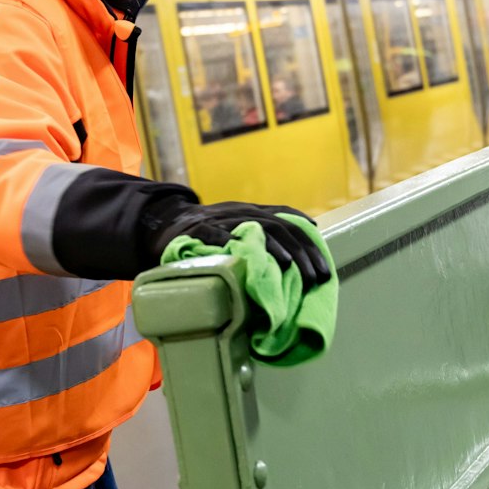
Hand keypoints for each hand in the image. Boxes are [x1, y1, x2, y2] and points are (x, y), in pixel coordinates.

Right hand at [146, 201, 331, 288]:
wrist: (164, 223)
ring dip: (275, 247)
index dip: (308, 242)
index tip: (324, 267)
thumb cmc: (206, 233)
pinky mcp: (198, 230)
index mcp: (251, 212)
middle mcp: (240, 212)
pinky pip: (216, 235)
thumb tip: (293, 262)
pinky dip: (232, 244)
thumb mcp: (237, 230)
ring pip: (254, 228)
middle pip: (278, 227)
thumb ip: (261, 241)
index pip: (286, 221)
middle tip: (316, 277)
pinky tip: (246, 258)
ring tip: (290, 266)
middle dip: (301, 251)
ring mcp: (220, 220)